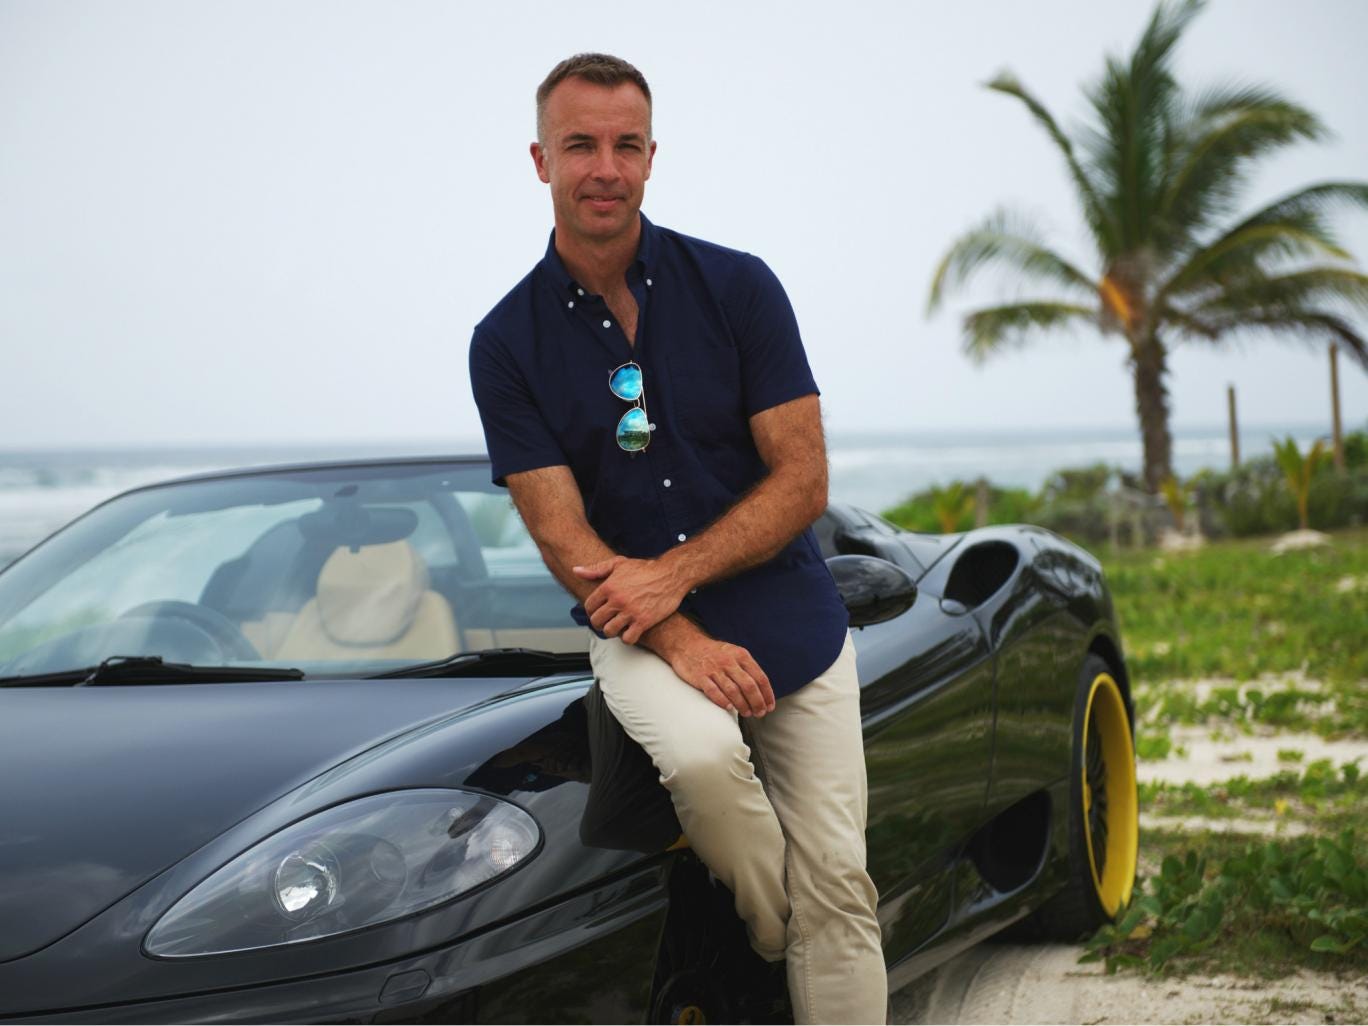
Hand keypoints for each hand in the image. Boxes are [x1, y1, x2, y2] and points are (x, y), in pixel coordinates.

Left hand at [574, 556, 688, 644]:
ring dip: (612, 631)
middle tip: (606, 622)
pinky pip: (628, 638)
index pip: (589, 606)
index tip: (598, 612)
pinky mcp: (644, 621)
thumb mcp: (619, 564)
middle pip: (597, 621)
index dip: (592, 611)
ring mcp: (630, 612)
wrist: (671, 574)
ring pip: (610, 631)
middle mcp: (617, 600)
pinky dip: (627, 638)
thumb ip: (596, 569)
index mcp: (609, 586)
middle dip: (599, 623)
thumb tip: (576, 571)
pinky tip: (631, 631)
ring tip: (617, 627)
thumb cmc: (645, 568)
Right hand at [665, 634, 774, 716]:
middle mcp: (729, 662)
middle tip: (760, 713)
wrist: (686, 644)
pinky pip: (713, 691)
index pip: (760, 677)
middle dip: (757, 702)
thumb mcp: (734, 653)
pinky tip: (729, 708)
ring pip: (733, 691)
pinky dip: (722, 701)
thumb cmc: (714, 653)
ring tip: (747, 713)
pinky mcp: (700, 677)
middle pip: (749, 686)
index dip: (767, 694)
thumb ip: (747, 668)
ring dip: (742, 705)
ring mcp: (714, 669)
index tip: (770, 706)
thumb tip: (762, 690)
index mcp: (741, 655)